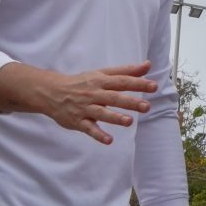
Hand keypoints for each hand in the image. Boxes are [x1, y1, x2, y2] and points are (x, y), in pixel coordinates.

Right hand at [14, 61, 156, 143]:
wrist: (51, 92)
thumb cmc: (82, 82)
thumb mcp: (102, 73)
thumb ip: (126, 71)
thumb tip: (148, 65)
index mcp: (101, 81)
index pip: (122, 81)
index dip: (138, 84)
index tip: (153, 87)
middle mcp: (94, 94)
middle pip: (114, 98)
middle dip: (130, 102)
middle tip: (146, 107)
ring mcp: (85, 108)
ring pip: (101, 113)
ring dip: (115, 118)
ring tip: (129, 122)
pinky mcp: (78, 121)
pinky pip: (88, 129)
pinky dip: (98, 135)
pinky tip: (109, 140)